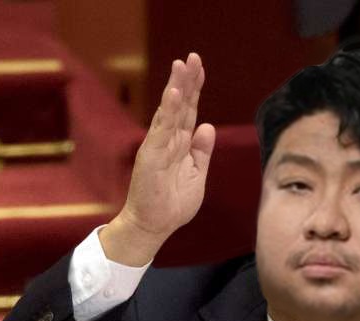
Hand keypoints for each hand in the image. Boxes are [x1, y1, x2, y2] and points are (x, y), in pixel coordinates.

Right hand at [101, 53, 215, 265]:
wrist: (154, 226)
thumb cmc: (173, 204)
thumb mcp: (196, 175)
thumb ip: (202, 152)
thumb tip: (208, 126)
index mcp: (180, 144)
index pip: (189, 111)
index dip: (194, 89)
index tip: (199, 66)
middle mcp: (168, 140)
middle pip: (180, 105)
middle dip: (186, 80)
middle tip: (192, 56)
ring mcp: (158, 146)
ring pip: (169, 112)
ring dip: (176, 88)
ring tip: (181, 65)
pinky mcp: (151, 155)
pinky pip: (162, 129)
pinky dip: (167, 111)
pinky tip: (173, 94)